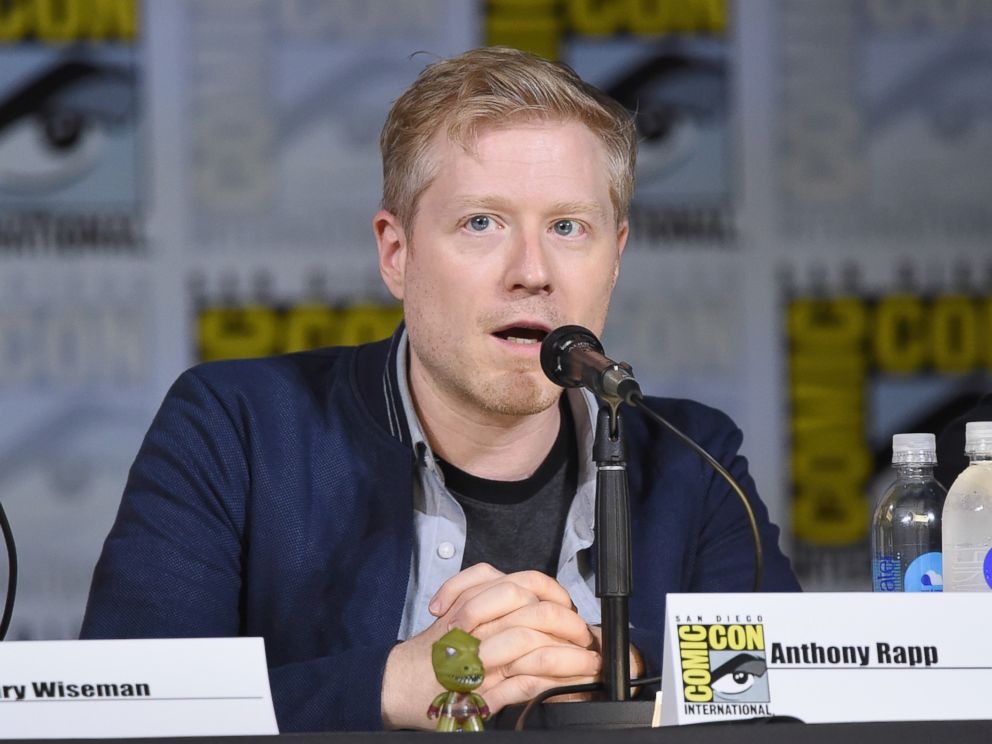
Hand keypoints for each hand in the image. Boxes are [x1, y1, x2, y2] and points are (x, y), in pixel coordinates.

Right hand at [380, 563, 595, 728]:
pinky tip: (567, 684)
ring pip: (530, 644)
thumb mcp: (457, 606)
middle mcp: (475, 626)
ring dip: (567, 655)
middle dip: (568, 624)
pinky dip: (550, 682)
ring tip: (588, 663)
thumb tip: (538, 596)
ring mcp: (478, 659)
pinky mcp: (480, 691)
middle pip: (532, 610)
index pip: (524, 582)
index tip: (568, 606)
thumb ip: (487, 592)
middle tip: (584, 636)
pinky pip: (522, 682)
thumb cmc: (431, 651)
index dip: (554, 592)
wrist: (397, 684)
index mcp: (474, 602)